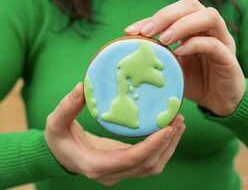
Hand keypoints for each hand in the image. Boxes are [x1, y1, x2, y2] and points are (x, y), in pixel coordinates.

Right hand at [45, 83, 184, 185]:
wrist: (61, 155)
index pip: (131, 159)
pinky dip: (162, 148)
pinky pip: (149, 161)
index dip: (152, 145)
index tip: (168, 128)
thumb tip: (82, 87)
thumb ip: (66, 107)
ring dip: (169, 146)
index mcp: (95, 165)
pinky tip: (169, 131)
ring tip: (179, 123)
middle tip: (178, 119)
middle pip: (148, 164)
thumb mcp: (56, 123)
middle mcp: (111, 173)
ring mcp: (120, 172)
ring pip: (152, 166)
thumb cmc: (58, 140)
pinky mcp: (125, 166)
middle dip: (167, 143)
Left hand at [125, 0, 245, 115]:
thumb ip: (160, 55)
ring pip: (208, 16)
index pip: (174, 12)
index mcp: (194, 28)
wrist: (218, 102)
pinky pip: (214, 44)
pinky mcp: (229, 57)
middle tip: (147, 31)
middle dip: (166, 15)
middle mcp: (209, 29)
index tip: (131, 31)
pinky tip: (179, 53)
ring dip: (182, 25)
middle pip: (192, 5)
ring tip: (163, 39)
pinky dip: (194, 44)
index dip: (152, 18)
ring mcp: (222, 41)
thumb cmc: (195, 82)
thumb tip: (132, 49)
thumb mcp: (173, 66)